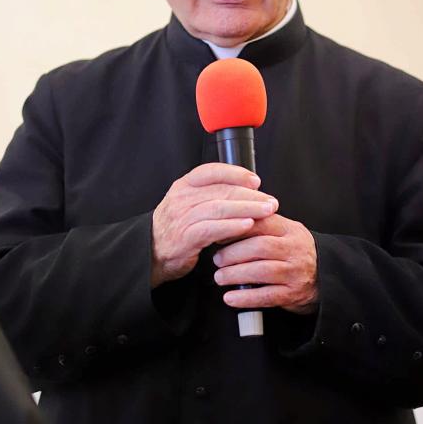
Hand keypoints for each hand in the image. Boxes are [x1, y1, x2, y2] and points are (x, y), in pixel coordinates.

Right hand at [151, 163, 278, 286]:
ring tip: (266, 212)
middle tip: (270, 201)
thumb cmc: (177, 228)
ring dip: (247, 208)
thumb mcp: (190, 204)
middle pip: (221, 190)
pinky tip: (248, 225)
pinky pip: (213, 229)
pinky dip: (232, 226)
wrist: (152, 252)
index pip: (211, 171)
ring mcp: (182, 217)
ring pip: (219, 208)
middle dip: (250, 195)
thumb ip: (212, 195)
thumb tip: (247, 191)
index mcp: (184, 186)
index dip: (236, 173)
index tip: (256, 180)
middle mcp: (182, 198)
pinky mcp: (185, 237)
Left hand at [212, 213, 318, 313]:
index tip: (219, 235)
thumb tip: (225, 223)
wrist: (325, 277)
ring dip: (235, 275)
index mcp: (290, 230)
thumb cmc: (294, 252)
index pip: (261, 223)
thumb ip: (261, 226)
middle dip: (233, 254)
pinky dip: (245, 298)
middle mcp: (294, 249)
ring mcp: (295, 272)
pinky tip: (230, 298)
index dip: (237, 229)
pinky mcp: (293, 294)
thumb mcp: (284, 232)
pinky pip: (266, 296)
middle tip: (217, 259)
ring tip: (220, 277)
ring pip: (262, 271)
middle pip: (260, 247)